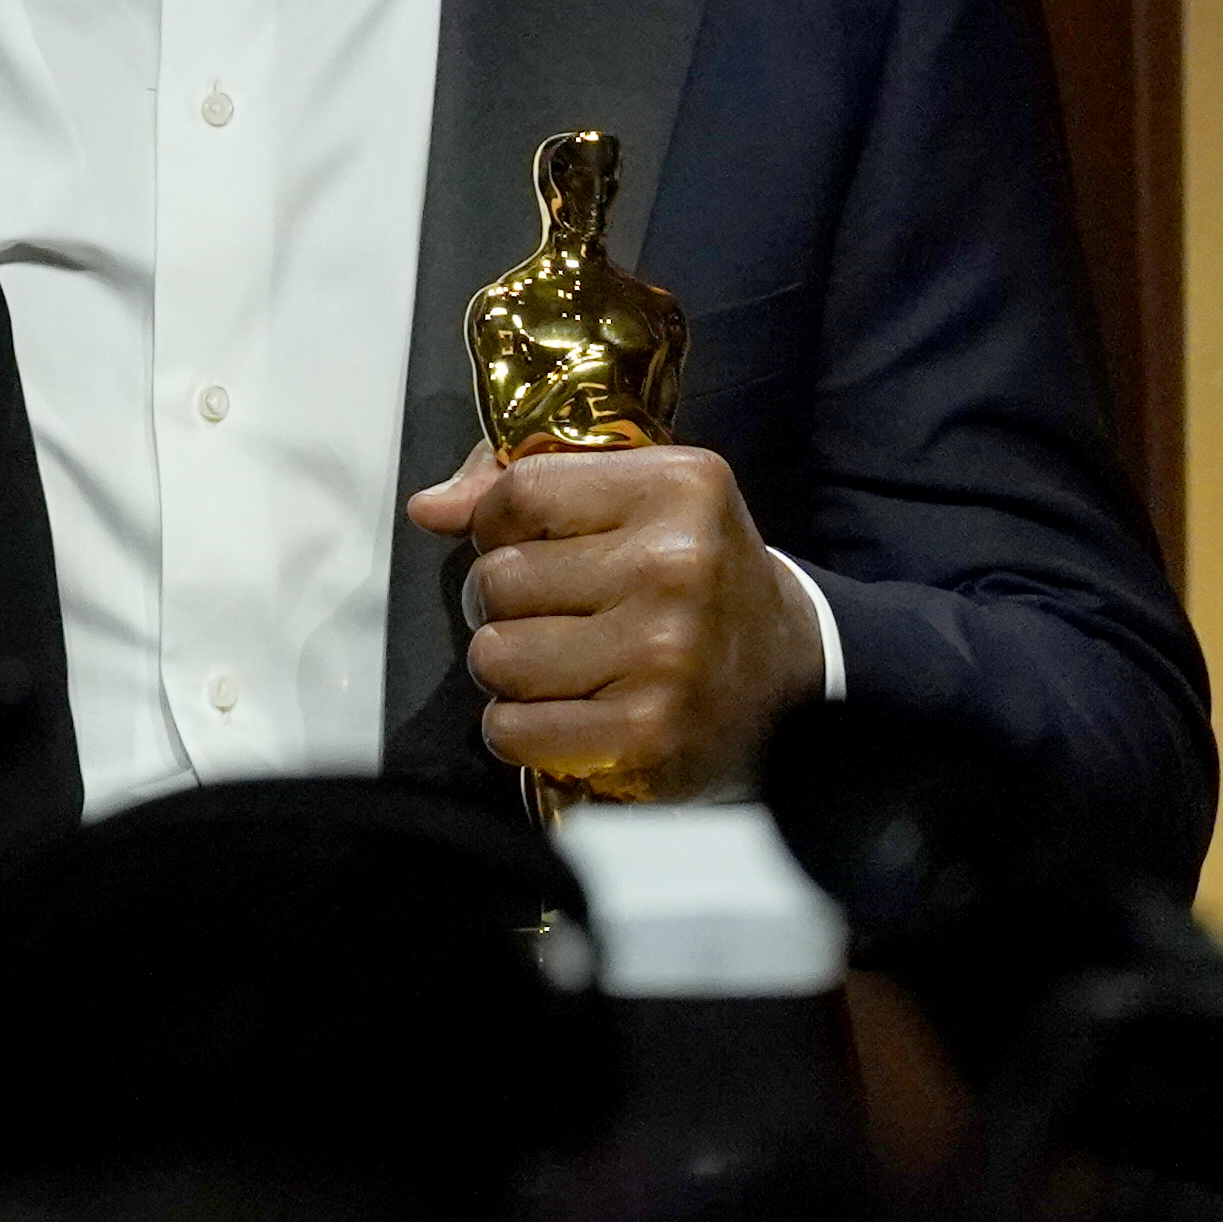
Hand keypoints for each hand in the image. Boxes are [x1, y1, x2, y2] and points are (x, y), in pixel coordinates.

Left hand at [406, 441, 822, 801]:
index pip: (518, 492)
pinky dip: (518, 729)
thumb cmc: (697, 582)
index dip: (497, 524)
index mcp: (677, 488)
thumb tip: (429, 508)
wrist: (793, 681)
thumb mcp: (640, 504)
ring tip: (563, 664)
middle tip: (556, 616)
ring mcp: (662, 654)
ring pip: (493, 654)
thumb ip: (529, 488)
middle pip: (495, 577)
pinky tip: (567, 715)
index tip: (528, 545)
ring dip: (509, 668)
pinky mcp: (646, 733)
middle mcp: (674, 565)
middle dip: (503, 602)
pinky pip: (510, 727)